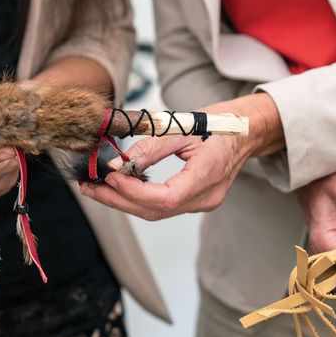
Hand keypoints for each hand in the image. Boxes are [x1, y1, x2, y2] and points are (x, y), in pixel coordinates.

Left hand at [80, 93, 284, 219]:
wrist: (246, 131)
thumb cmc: (219, 124)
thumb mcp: (182, 126)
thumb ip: (150, 148)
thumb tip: (119, 164)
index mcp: (209, 174)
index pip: (166, 198)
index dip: (134, 191)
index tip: (110, 176)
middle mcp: (207, 196)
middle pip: (155, 211)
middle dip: (118, 200)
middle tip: (89, 186)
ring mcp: (203, 203)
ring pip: (156, 212)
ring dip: (122, 201)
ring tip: (95, 187)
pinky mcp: (196, 201)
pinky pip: (162, 206)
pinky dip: (137, 198)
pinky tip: (117, 188)